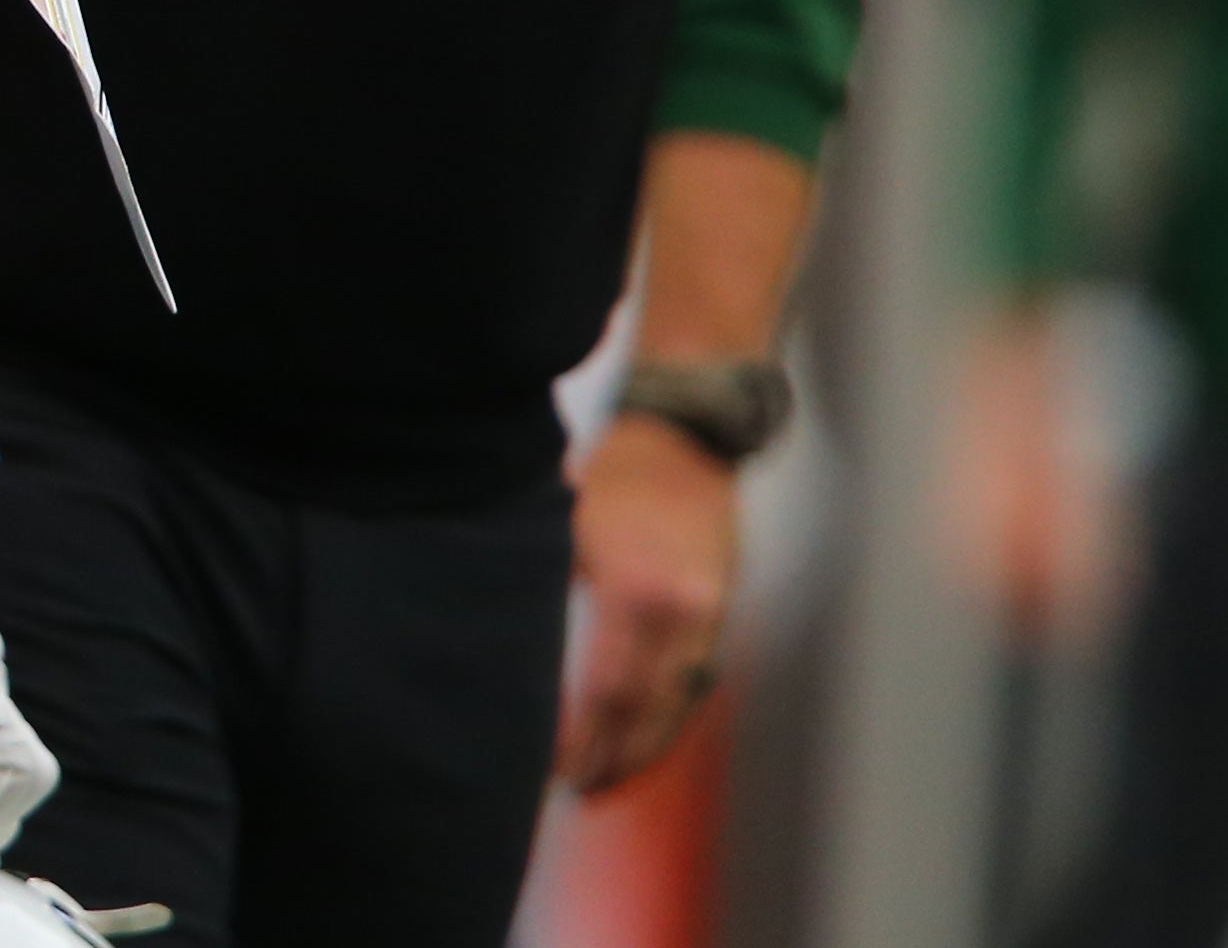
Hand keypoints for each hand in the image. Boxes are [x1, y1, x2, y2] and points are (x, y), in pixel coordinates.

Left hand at [557, 411, 736, 790]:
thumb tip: (504, 651)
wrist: (685, 437)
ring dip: (645, 748)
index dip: (582, 737)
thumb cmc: (609, 474)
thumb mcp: (563, 523)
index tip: (552, 767)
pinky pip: (696, 682)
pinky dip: (671, 717)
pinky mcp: (723, 613)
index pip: (606, 689)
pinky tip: (644, 739)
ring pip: (678, 704)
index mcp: (635, 590)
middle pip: (645, 708)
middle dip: (612, 756)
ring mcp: (709, 615)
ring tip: (607, 781)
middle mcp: (680, 612)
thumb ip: (546, 588)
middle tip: (576, 789)